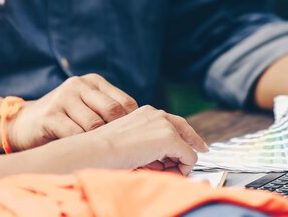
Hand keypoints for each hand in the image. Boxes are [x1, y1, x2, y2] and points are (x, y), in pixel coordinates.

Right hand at [7, 74, 138, 150]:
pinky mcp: (50, 115)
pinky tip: (82, 153)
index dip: (132, 124)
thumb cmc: (63, 122)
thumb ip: (109, 113)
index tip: (130, 142)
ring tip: (100, 155)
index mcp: (93, 82)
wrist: (21, 124)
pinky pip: (76, 135)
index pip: (126, 102)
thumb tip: (143, 130)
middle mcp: (79, 85)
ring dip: (99, 143)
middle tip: (118, 152)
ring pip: (96, 125)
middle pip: (113, 111)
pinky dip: (82, 147)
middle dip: (118, 134)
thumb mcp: (87, 109)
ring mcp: (63, 98)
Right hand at [93, 105, 208, 174]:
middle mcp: (158, 115)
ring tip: (160, 173)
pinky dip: (183, 169)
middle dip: (188, 148)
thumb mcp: (130, 142)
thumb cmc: (105, 150)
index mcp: (146, 113)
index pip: (172, 124)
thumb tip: (162, 162)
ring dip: (178, 163)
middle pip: (185, 130)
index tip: (189, 150)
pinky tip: (168, 174)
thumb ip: (148, 146)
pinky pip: (190, 157)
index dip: (181, 139)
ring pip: (188, 146)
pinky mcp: (171, 139)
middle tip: (185, 165)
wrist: (98, 150)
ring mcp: (165, 125)